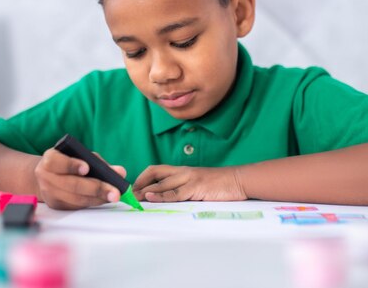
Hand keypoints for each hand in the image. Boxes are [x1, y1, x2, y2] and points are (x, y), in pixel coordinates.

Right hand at [34, 148, 126, 209]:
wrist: (48, 176)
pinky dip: (92, 203)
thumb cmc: (68, 162)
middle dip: (95, 188)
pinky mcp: (56, 205)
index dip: (71, 165)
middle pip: (71, 184)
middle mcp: (46, 176)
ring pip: (75, 198)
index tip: (87, 168)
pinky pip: (76, 206)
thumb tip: (120, 172)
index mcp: (50, 159)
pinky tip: (104, 200)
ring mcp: (49, 193)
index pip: (56, 161)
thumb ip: (99, 162)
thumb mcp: (80, 156)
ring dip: (97, 198)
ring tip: (113, 196)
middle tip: (114, 192)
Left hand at [132, 165, 246, 202]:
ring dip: (146, 192)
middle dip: (139, 183)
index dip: (142, 177)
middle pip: (154, 173)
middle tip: (128, 194)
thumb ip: (183, 188)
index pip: (156, 169)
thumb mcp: (198, 184)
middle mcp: (183, 172)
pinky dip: (161, 196)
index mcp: (182, 170)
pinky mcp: (196, 188)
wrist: (238, 180)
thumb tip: (167, 197)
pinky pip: (175, 192)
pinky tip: (150, 197)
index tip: (132, 188)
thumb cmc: (220, 184)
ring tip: (133, 198)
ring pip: (162, 183)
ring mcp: (189, 179)